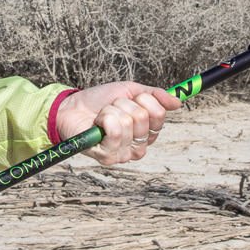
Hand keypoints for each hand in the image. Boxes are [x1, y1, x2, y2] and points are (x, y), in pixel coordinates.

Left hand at [54, 81, 182, 165]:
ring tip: (101, 115)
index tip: (133, 97)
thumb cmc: (99, 101)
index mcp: (147, 132)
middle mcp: (138, 146)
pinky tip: (97, 124)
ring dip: (111, 110)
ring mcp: (123, 153)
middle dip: (124, 104)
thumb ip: (155, 96)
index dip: (145, 100)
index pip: (159, 115)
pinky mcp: (108, 157)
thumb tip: (178, 102)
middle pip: (143, 118)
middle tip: (112, 106)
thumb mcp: (130, 91)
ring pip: (127, 122)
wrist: (71, 107)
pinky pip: (115, 131)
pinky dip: (104, 119)